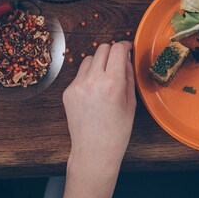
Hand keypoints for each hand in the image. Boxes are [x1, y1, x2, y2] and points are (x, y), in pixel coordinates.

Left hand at [63, 41, 135, 174]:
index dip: (124, 46)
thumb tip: (126, 57)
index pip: (117, 50)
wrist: (94, 151)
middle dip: (112, 52)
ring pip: (89, 59)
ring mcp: (78, 85)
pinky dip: (88, 76)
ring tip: (104, 79)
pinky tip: (94, 92)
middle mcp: (93, 81)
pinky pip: (79, 74)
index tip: (127, 48)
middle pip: (102, 49)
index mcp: (112, 83)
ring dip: (98, 63)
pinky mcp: (68, 91)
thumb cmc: (116, 132)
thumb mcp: (131, 103)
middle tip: (117, 62)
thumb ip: (129, 76)